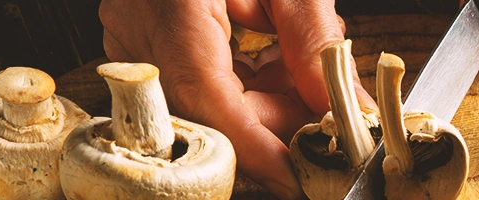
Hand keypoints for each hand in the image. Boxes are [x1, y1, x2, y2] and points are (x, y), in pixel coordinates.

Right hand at [99, 0, 374, 198]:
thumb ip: (315, 42)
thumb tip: (344, 106)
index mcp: (175, 3)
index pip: (209, 95)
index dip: (254, 145)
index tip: (293, 174)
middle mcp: (140, 21)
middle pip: (204, 105)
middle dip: (269, 121)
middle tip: (319, 124)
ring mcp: (134, 27)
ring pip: (199, 96)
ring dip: (258, 99)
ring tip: (305, 85)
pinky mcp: (143, 30)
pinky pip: (190, 75)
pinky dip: (240, 79)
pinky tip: (275, 66)